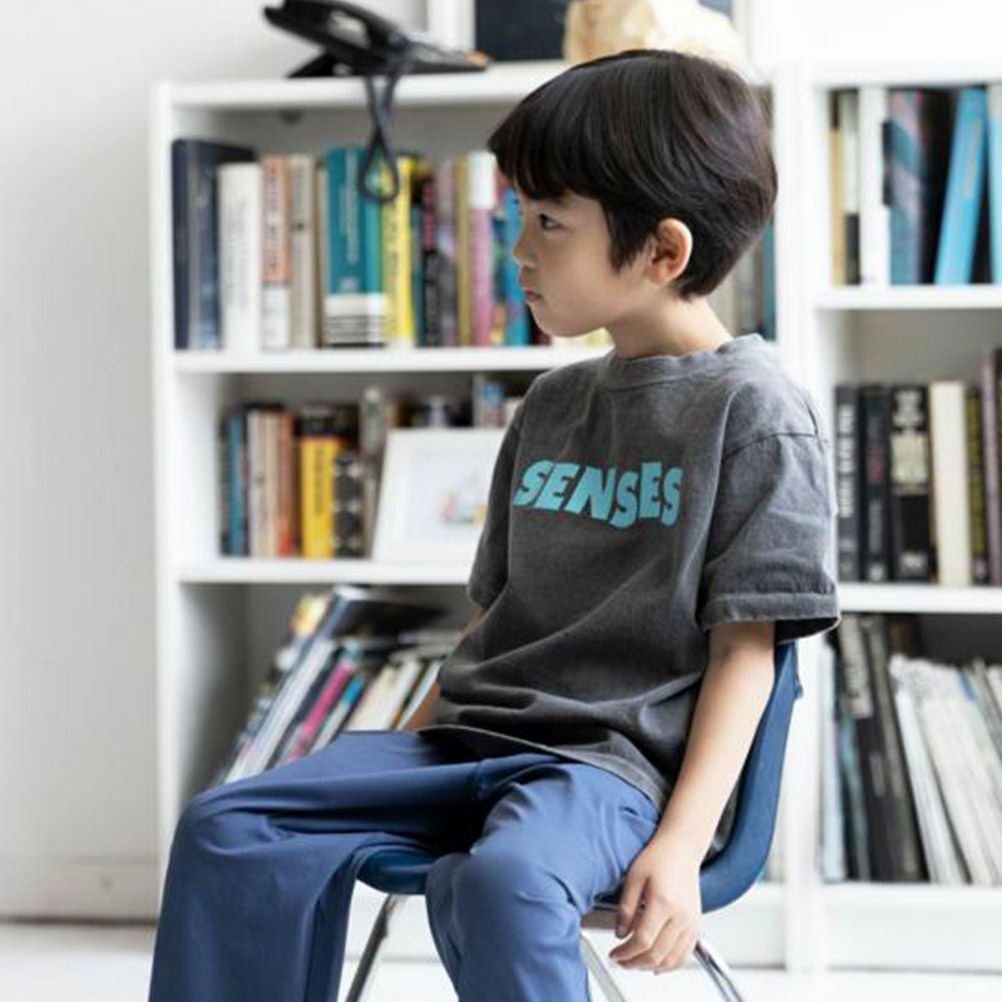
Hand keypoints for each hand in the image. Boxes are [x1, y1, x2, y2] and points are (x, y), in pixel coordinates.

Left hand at [608, 833, 702, 974]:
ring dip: (650, 967)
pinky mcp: (696, 925)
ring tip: (634, 963)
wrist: (682, 849)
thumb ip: (626, 907)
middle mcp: (681, 916)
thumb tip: (619, 933)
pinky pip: (685, 955)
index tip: (614, 954)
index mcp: (663, 902)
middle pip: (657, 955)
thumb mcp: (633, 877)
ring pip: (672, 960)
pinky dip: (670, 965)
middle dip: (635, 963)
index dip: (626, 953)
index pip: (643, 941)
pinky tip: (656, 964)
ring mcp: (691, 923)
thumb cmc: (659, 857)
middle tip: (621, 961)